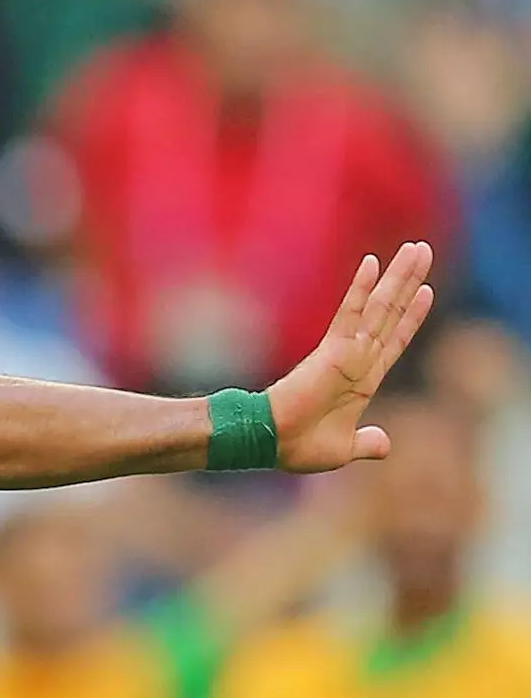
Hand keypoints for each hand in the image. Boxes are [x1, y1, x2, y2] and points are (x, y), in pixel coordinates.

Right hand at [267, 243, 435, 471]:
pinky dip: (361, 288)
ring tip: (416, 248)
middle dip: (408, 281)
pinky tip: (372, 262)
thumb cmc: (299, 447)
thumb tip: (385, 445)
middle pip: (391, 312)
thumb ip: (367, 442)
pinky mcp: (333, 349)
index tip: (426, 290)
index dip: (412, 316)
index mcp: (364, 380)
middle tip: (422, 250)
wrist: (272, 442)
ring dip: (399, 277)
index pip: (395, 339)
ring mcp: (348, 351)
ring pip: (380, 306)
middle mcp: (359, 359)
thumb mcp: (344, 448)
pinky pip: (350, 313)